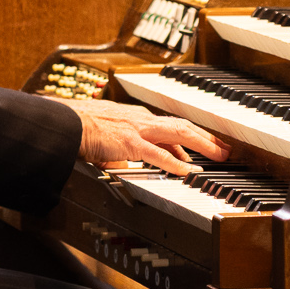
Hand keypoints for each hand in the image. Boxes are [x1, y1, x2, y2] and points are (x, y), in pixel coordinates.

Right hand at [58, 97, 226, 174]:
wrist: (65, 123)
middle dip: (206, 138)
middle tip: (225, 149)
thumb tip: (128, 164)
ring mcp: (137, 130)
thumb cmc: (81, 128)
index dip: (191, 137)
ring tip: (219, 155)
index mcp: (136, 118)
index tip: (205, 146)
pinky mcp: (129, 143)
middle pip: (183, 126)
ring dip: (202, 145)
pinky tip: (188, 170)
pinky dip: (175, 162)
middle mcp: (141, 120)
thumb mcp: (108, 137)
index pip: (170, 127)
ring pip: (178, 134)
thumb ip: (122, 149)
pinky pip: (158, 154)